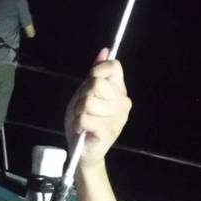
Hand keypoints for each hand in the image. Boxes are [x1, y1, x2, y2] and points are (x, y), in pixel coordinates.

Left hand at [64, 48, 131, 167]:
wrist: (82, 150)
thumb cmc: (84, 121)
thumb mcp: (85, 94)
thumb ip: (94, 74)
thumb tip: (105, 51)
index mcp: (119, 90)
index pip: (113, 67)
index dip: (96, 71)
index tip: (88, 83)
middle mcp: (123, 102)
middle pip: (96, 84)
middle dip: (82, 96)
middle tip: (82, 109)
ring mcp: (118, 117)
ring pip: (88, 102)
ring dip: (77, 112)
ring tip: (82, 120)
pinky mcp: (109, 131)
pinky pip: (85, 118)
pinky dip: (77, 123)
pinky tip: (82, 130)